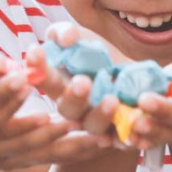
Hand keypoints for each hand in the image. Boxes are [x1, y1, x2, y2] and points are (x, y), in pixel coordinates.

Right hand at [26, 23, 131, 149]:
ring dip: (100, 114)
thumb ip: (64, 33)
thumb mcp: (79, 37)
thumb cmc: (97, 56)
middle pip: (67, 109)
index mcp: (59, 85)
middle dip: (74, 96)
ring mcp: (96, 122)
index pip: (44, 78)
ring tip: (112, 99)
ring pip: (93, 126)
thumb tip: (67, 38)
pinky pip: (121, 139)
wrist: (135, 76)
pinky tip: (131, 125)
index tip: (36, 51)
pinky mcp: (121, 133)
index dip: (37, 67)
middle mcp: (74, 108)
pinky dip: (125, 136)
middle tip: (83, 82)